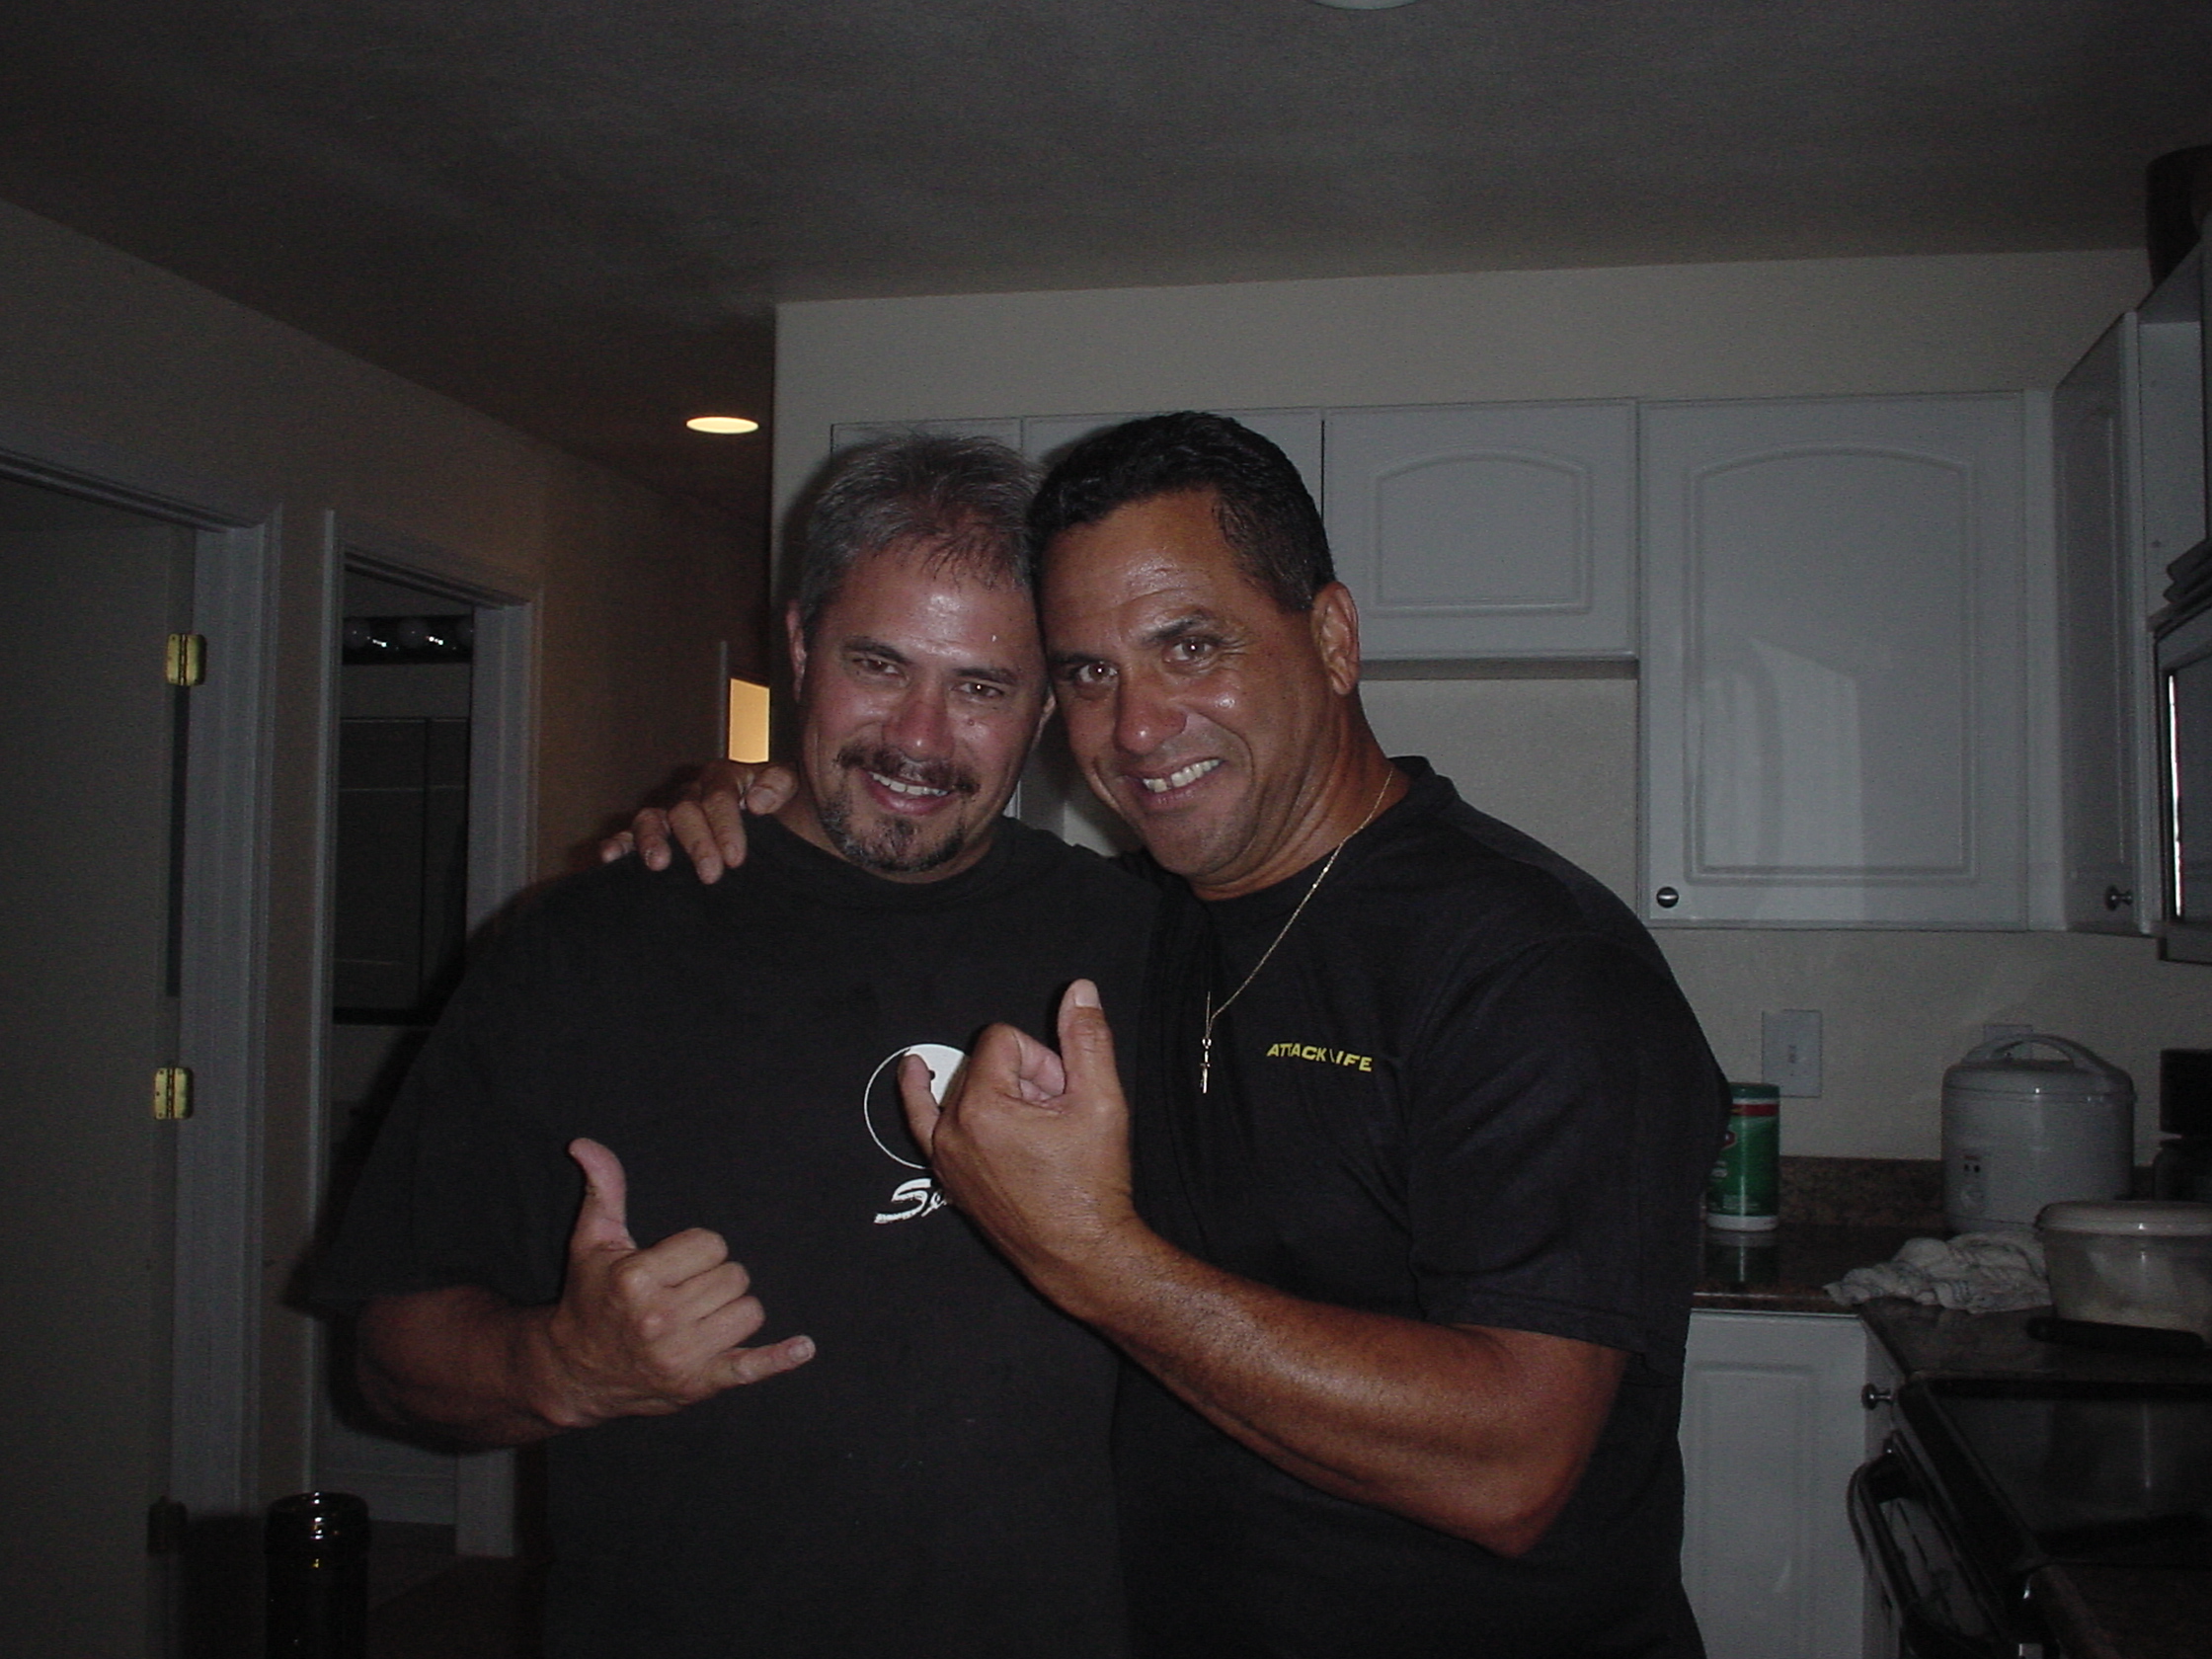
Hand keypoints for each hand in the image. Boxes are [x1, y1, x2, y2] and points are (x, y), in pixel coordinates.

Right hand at [534, 1138, 812, 1426]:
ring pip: (749, 1312)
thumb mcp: (592, 1241)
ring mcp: (680, 1356)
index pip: (711, 1244)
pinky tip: (803, 1348)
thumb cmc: (589, 1298)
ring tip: (699, 1317)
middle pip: (734, 1277)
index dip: (698, 1250)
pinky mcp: (697, 1384)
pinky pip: (749, 1368)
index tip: (674, 1264)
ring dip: (732, 1310)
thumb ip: (603, 1188)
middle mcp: (658, 1318)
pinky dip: (779, 1358)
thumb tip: (585, 1144)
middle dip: (715, 1279)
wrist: (572, 1372)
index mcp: (636, 1278)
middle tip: (684, 1292)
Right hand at [598, 759, 799, 882]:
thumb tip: (757, 802)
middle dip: (698, 842)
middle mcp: (692, 793)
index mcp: (724, 779)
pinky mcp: (653, 837)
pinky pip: (628, 836)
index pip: (719, 795)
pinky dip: (618, 845)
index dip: (726, 826)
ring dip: (652, 840)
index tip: (737, 858)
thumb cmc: (785, 815)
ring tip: (659, 864)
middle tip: (712, 874)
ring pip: (651, 819)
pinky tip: (610, 857)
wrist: (783, 833)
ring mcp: (669, 814)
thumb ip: (780, 785)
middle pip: (685, 810)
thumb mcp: (792, 794)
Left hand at [897, 981, 1139, 1299]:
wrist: (1081, 1253)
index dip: (1041, 1059)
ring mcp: (944, 1156)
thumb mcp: (1101, 1103)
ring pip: (967, 1088)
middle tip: (1056, 1119)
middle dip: (1024, 1078)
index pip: (1003, 1040)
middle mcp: (952, 1130)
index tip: (1062, 1095)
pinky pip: (924, 1122)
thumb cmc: (1092, 1184)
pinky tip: (913, 1070)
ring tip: (1034, 1128)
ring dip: (1000, 1096)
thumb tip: (1079, 990)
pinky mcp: (946, 1175)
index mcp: (983, 1107)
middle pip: (985, 1063)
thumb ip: (1087, 1040)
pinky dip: (919, 1094)